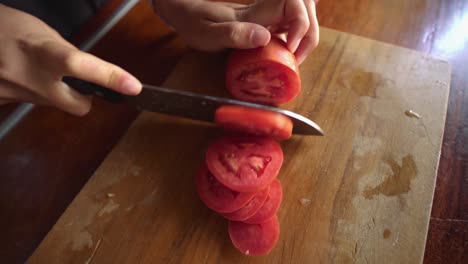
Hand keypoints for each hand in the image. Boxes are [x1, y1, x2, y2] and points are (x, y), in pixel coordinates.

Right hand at [0, 4, 141, 115]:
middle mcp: (26, 77)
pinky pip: (34, 103)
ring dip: (54, 92)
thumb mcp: (42, 33)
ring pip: (54, 105)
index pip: (79, 65)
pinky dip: (35, 92)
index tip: (132, 87)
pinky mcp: (5, 104)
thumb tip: (89, 74)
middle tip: (74, 81)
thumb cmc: (6, 28)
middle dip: (82, 97)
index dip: (109, 77)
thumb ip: (67, 55)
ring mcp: (14, 94)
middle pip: (77, 105)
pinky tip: (23, 76)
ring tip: (36, 69)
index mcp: (40, 51)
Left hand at [152, 0, 318, 63]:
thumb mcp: (209, 35)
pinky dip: (297, 34)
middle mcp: (265, 9)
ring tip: (295, 56)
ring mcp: (266, 13)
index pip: (294, 5)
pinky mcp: (264, 20)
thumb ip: (235, 35)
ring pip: (301, 13)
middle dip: (309, 33)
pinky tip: (290, 48)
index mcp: (255, 11)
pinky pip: (290, 22)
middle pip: (305, 7)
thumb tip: (265, 37)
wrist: (185, 13)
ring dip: (307, 34)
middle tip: (296, 59)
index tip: (289, 48)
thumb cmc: (194, 23)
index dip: (301, 25)